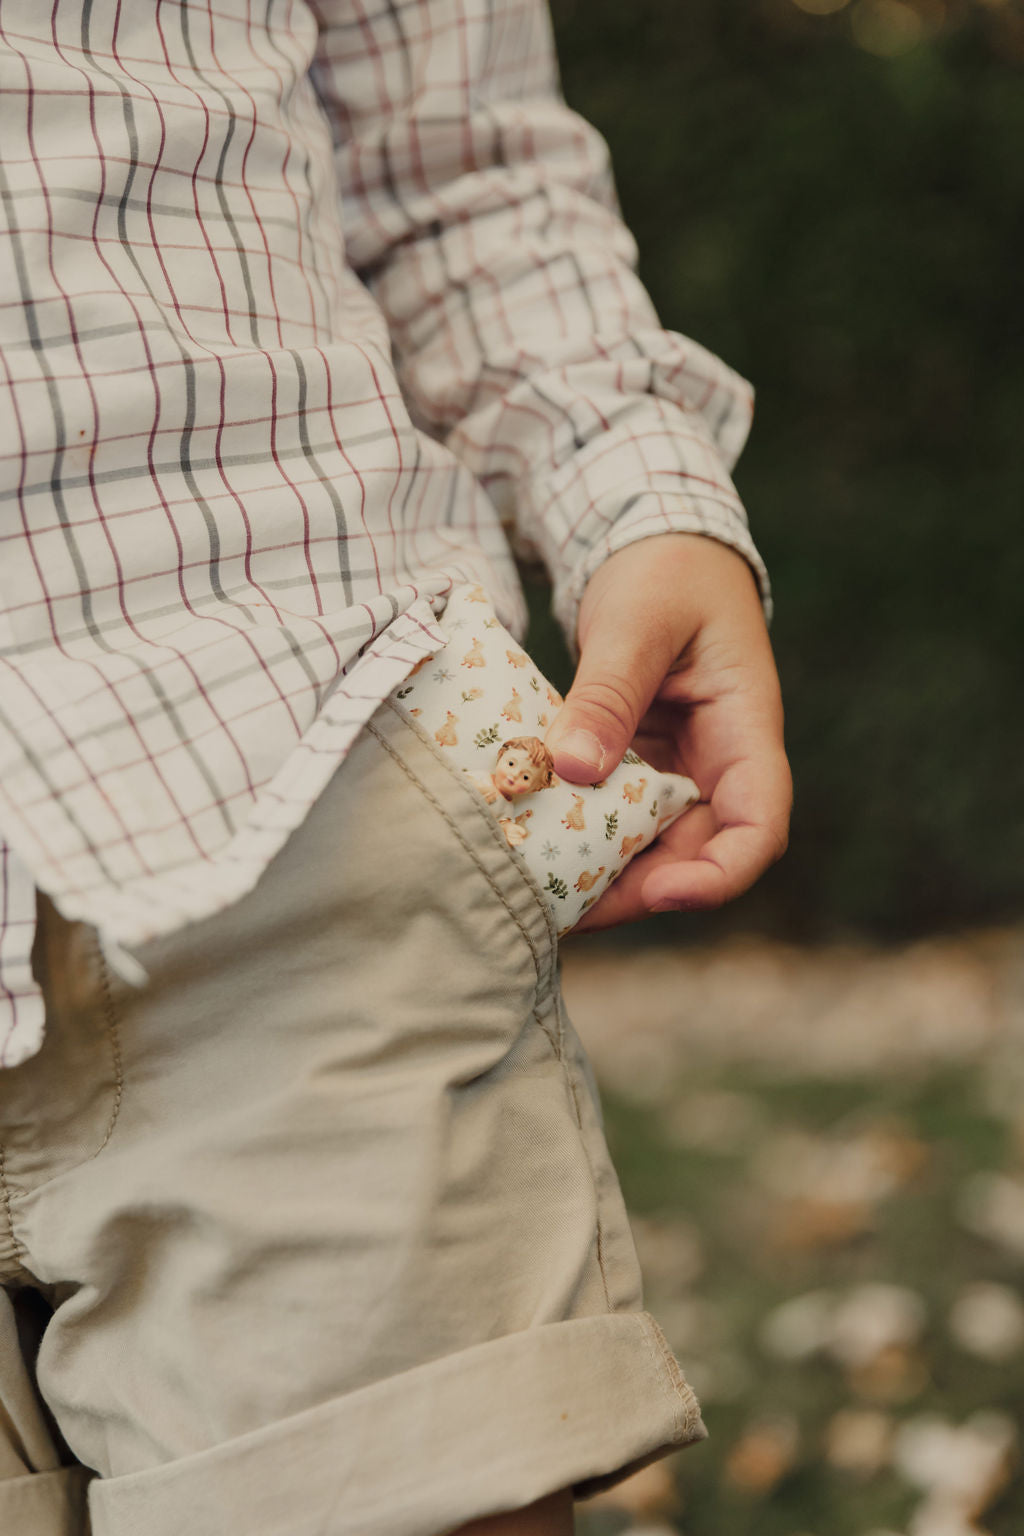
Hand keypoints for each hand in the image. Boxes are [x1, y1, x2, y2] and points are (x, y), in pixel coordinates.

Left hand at [544, 534, 790, 928]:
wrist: (651, 546)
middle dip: (637, 891)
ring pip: (650, 847)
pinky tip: (529, 848)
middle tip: (564, 907)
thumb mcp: (637, 621)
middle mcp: (716, 764)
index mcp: (744, 729)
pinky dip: (578, 837)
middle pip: (695, 854)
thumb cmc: (665, 571)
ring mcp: (673, 769)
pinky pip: (612, 818)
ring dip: (602, 875)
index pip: (758, 826)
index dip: (719, 874)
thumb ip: (608, 693)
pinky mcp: (631, 766)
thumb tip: (570, 767)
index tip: (662, 893)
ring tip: (538, 892)